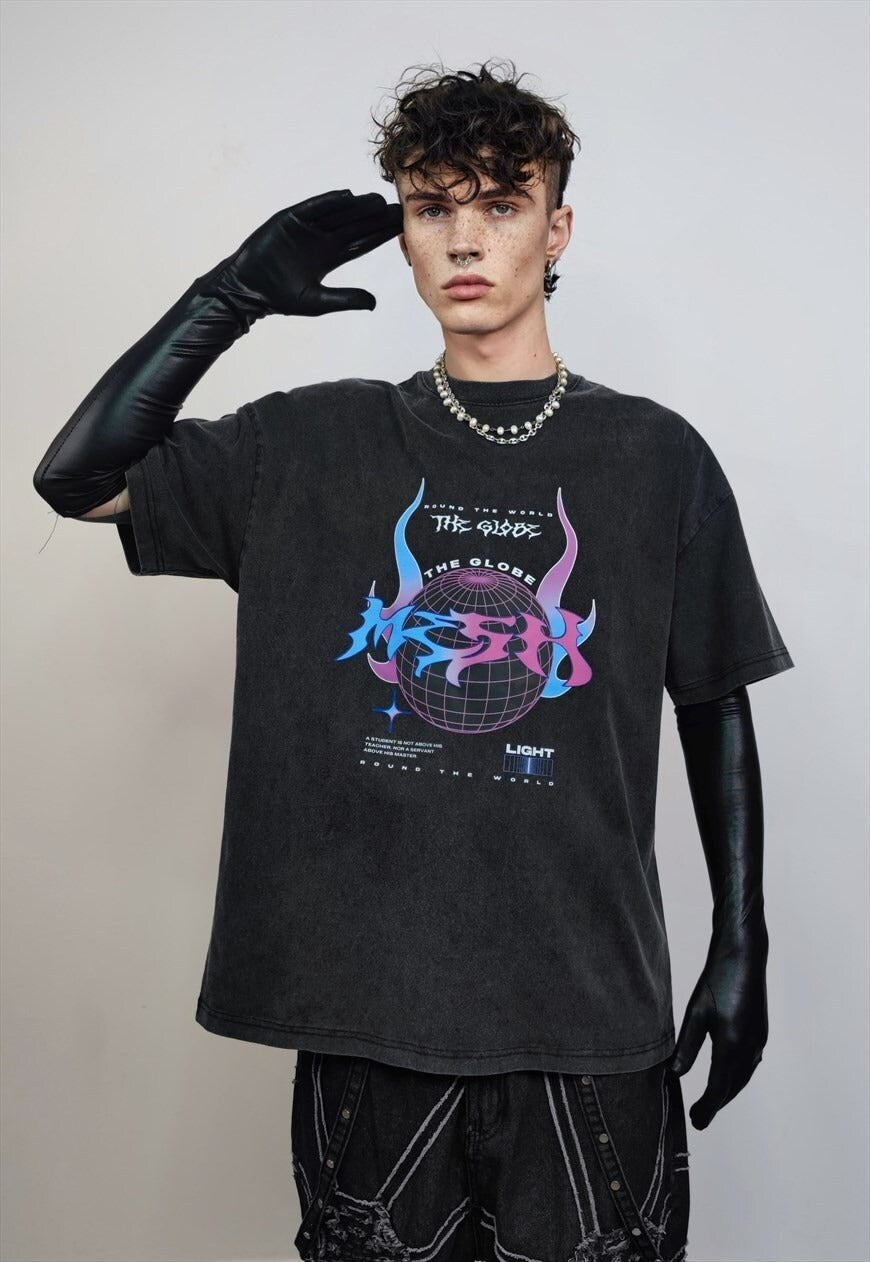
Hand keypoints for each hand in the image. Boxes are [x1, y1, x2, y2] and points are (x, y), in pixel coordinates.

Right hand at [199, 189, 403, 318]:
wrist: (249, 288)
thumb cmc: (280, 297)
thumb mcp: (318, 301)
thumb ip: (345, 299)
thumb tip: (373, 303)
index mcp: (330, 257)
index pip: (361, 243)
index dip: (379, 235)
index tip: (399, 228)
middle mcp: (322, 239)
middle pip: (354, 225)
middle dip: (374, 217)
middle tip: (397, 208)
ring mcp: (306, 227)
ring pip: (337, 214)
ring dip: (356, 206)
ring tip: (377, 200)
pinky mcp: (290, 219)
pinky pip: (312, 208)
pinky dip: (328, 202)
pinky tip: (346, 196)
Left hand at [668, 925, 768, 1129]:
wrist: (745, 955)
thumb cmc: (717, 979)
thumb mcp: (696, 1012)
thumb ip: (686, 1047)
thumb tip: (673, 1075)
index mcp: (732, 1045)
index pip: (718, 1088)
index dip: (706, 1108)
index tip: (695, 1122)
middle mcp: (750, 1048)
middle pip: (732, 1088)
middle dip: (715, 1104)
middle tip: (699, 1118)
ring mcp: (759, 1041)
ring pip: (742, 1078)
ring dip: (727, 1092)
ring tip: (710, 1102)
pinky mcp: (761, 1033)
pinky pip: (749, 1065)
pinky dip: (736, 1078)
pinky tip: (727, 1077)